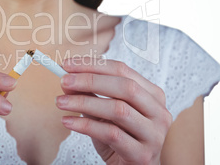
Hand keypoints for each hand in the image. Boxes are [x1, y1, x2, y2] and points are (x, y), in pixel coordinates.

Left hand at [56, 57, 172, 164]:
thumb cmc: (121, 137)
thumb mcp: (104, 112)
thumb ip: (90, 94)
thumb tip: (67, 80)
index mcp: (152, 94)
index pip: (122, 70)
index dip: (93, 65)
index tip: (68, 65)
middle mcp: (158, 112)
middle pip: (125, 86)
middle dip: (90, 80)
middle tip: (64, 80)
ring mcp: (153, 134)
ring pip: (118, 110)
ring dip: (84, 103)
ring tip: (61, 102)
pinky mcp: (142, 154)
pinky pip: (111, 134)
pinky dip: (85, 126)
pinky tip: (68, 121)